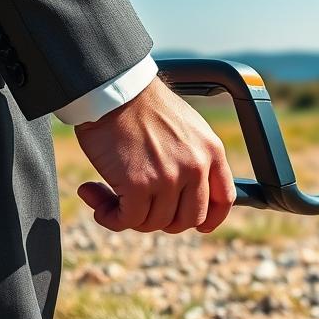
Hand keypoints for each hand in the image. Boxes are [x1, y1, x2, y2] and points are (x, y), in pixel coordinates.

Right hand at [74, 76, 235, 232]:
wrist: (114, 91)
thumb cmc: (143, 107)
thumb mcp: (188, 130)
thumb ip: (195, 160)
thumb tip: (188, 195)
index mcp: (211, 152)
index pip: (225, 200)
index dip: (211, 219)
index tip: (200, 227)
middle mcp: (196, 167)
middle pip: (188, 220)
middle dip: (163, 220)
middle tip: (140, 205)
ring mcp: (169, 177)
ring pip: (155, 223)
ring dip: (129, 215)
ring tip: (110, 194)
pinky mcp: (139, 184)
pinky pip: (127, 219)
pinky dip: (109, 216)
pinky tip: (94, 195)